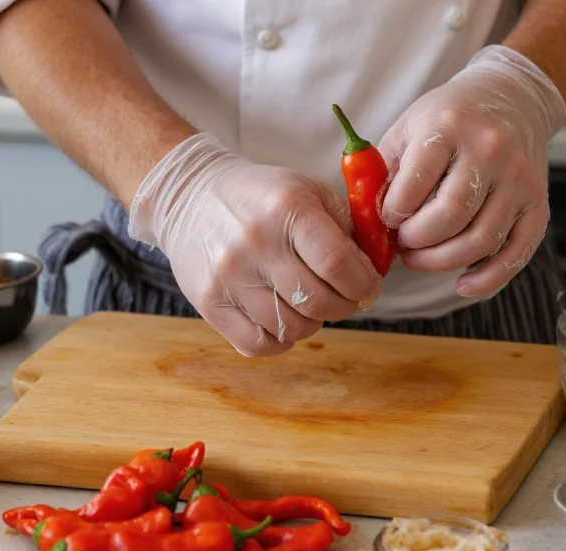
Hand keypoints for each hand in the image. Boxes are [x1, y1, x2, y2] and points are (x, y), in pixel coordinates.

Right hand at [128, 133, 380, 356]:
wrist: (190, 197)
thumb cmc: (261, 196)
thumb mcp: (308, 191)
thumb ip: (348, 227)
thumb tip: (375, 270)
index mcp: (287, 210)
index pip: (338, 264)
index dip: (364, 284)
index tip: (368, 287)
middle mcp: (256, 244)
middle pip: (319, 302)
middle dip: (345, 306)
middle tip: (344, 297)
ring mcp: (229, 277)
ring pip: (293, 328)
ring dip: (313, 322)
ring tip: (310, 303)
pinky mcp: (210, 303)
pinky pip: (258, 344)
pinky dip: (280, 340)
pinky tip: (283, 318)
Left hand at [378, 45, 565, 296]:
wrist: (511, 97)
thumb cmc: (448, 120)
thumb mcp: (407, 128)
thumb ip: (384, 173)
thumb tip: (368, 224)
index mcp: (448, 128)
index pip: (415, 184)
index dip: (393, 213)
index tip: (386, 218)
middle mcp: (489, 150)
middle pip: (449, 217)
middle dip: (416, 242)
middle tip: (402, 244)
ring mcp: (518, 178)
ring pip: (481, 240)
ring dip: (442, 262)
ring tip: (420, 258)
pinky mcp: (538, 203)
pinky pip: (517, 253)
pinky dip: (488, 278)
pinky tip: (463, 285)